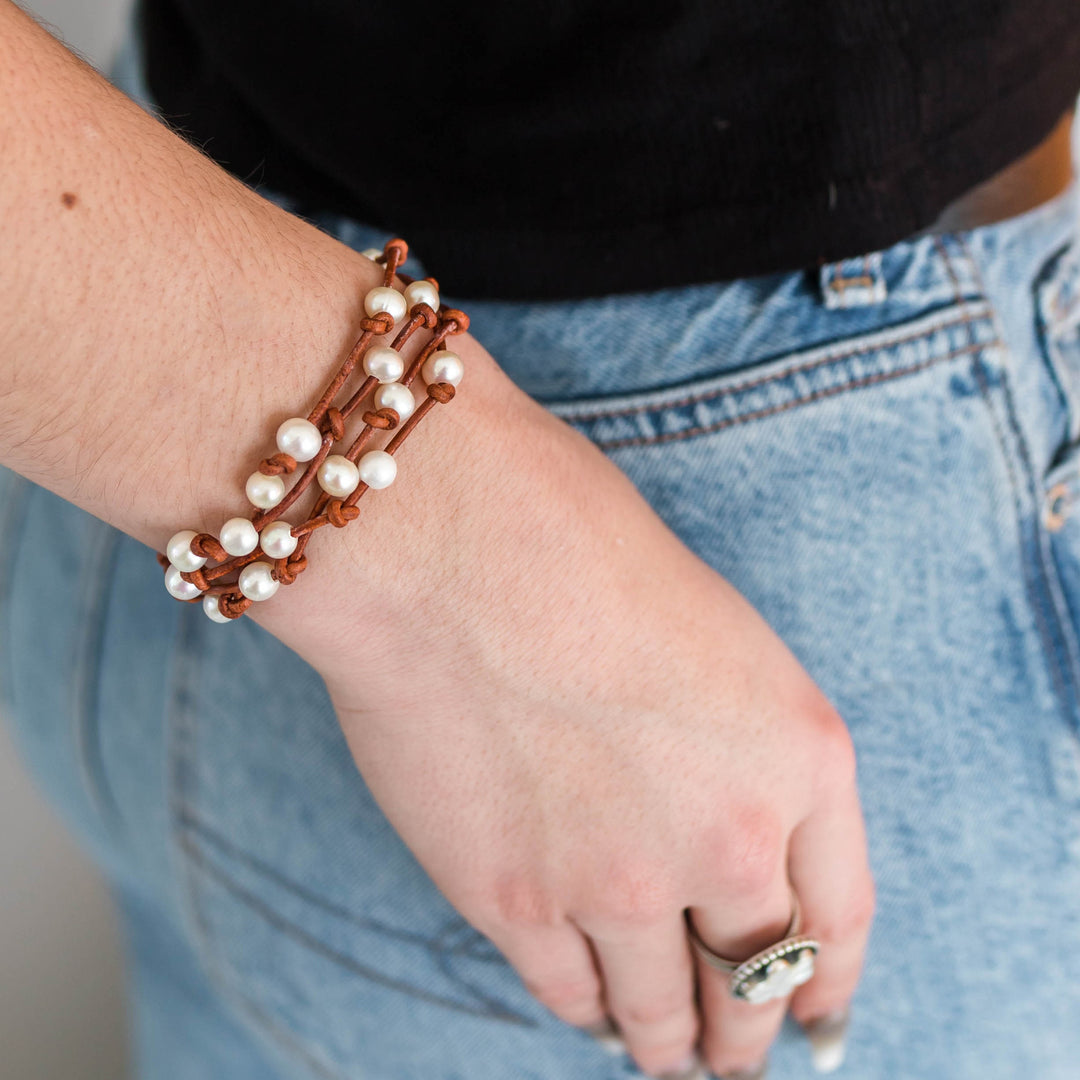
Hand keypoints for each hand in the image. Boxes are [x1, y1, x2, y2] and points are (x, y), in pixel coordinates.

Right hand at [249, 337, 874, 1078]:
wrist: (448, 538)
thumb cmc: (574, 538)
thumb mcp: (711, 633)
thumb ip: (733, 746)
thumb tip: (712, 818)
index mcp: (798, 755)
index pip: (838, 914)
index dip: (829, 985)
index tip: (819, 1020)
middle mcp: (727, 835)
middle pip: (753, 980)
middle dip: (746, 1031)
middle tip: (734, 1054)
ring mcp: (619, 880)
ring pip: (658, 1012)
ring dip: (664, 1043)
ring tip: (661, 1053)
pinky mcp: (512, 899)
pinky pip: (567, 992)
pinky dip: (583, 1009)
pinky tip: (586, 1007)